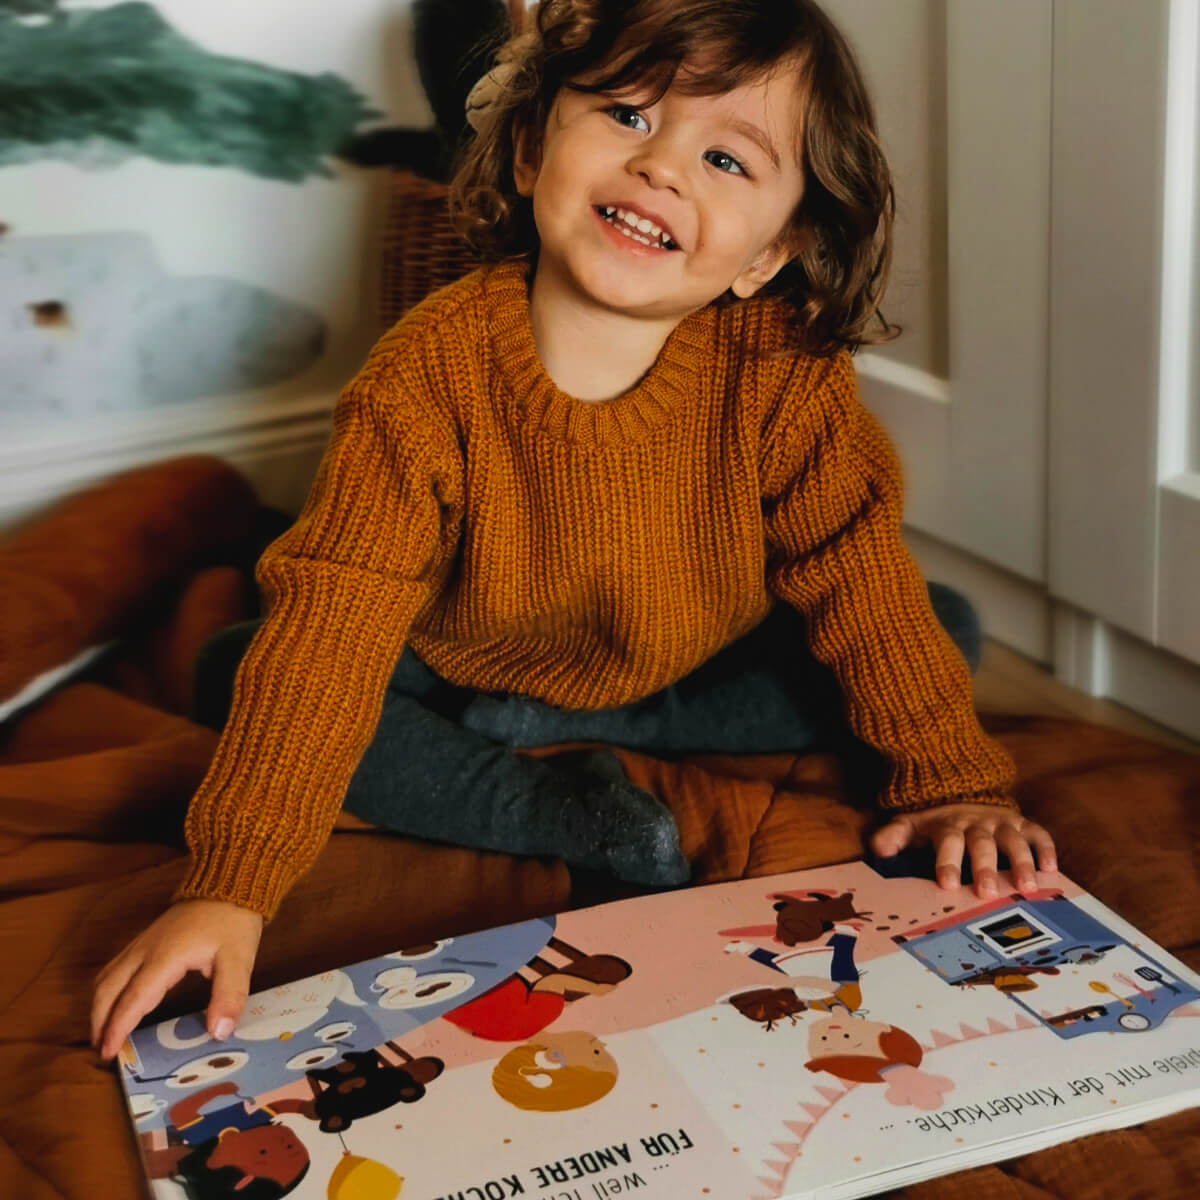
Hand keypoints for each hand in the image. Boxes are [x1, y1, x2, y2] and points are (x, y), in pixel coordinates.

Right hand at [91, 899, 263, 1061]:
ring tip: (104, 1035)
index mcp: (164, 957)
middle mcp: (144, 950)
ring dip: (100, 1007)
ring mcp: (141, 943)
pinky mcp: (145, 941)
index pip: (132, 999)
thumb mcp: (240, 959)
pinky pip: (115, 968)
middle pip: (107, 989)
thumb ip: (229, 996)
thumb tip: (218, 1033)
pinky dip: (108, 991)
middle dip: (99, 1022)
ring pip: (106, 978)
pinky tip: (117, 1005)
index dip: (118, 1028)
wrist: (229, 884)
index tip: (108, 1053)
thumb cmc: (233, 922)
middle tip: (103, 1052)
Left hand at [870, 803, 1056, 897]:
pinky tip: (1052, 869)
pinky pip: (1038, 833)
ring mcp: (1002, 823)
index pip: (947, 843)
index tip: (948, 885)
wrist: (962, 788)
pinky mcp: (1022, 824)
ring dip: (1022, 862)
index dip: (947, 862)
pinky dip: (1046, 848)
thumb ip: (893, 837)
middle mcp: (977, 824)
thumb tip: (878, 851)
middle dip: (985, 868)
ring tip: (1028, 887)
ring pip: (1014, 841)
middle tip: (987, 893)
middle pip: (982, 845)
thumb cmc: (937, 822)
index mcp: (949, 827)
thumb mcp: (911, 824)